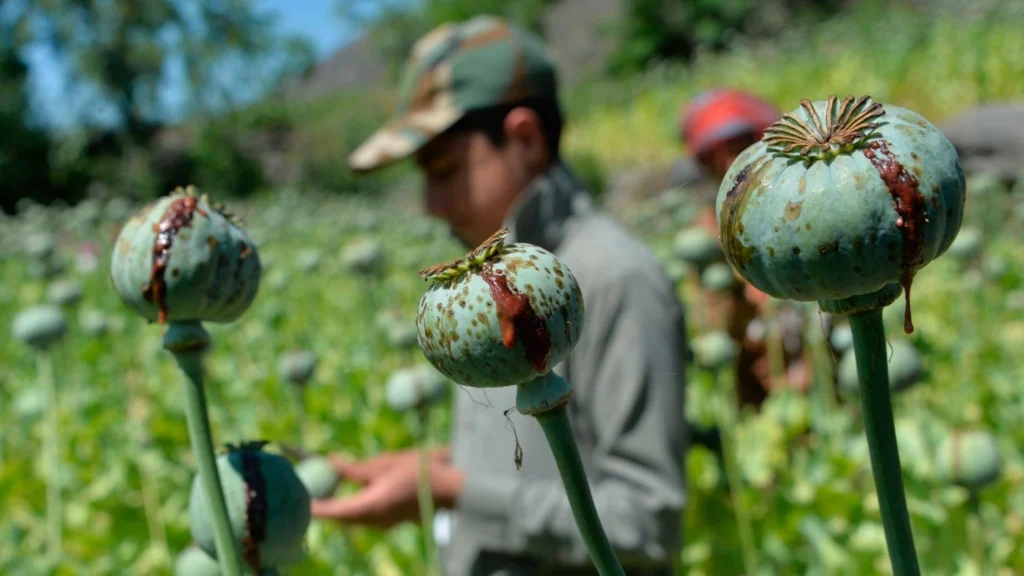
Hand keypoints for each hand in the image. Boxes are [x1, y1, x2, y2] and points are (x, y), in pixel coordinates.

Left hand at [310, 447, 462, 528]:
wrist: (450, 488)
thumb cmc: (421, 471)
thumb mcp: (385, 463)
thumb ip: (356, 468)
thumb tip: (330, 463)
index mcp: (371, 506)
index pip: (333, 512)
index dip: (314, 506)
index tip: (298, 498)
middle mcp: (374, 521)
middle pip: (339, 517)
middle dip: (323, 505)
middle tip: (309, 487)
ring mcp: (382, 524)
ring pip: (351, 517)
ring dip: (337, 505)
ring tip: (325, 487)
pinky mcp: (388, 521)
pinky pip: (363, 515)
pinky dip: (351, 504)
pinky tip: (349, 490)